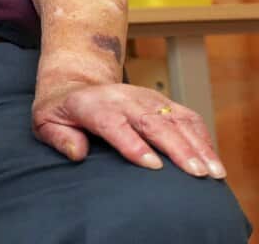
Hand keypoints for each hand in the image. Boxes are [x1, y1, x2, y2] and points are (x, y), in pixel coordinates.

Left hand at [32, 81, 225, 179]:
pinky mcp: (161, 101)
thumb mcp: (45, 122)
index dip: (133, 145)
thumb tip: (77, 152)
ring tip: (213, 172)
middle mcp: (123, 98)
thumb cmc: (60, 111)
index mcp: (92, 105)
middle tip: (197, 174)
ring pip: (176, 119)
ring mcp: (145, 98)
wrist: (75, 83)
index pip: (115, 124)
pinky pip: (186, 116)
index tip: (153, 166)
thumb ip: (59, 138)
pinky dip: (202, 137)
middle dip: (178, 148)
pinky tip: (213, 160)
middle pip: (153, 122)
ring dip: (198, 145)